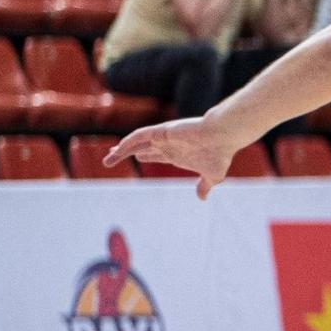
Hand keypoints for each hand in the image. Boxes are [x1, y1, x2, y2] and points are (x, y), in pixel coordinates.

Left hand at [106, 114, 244, 199]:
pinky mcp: (161, 132)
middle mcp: (167, 145)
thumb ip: (204, 186)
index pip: (154, 155)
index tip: (136, 160)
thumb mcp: (213, 175)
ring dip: (120, 151)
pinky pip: (139, 136)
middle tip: (111, 157)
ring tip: (107, 160)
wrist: (223, 136)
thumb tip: (202, 198)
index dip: (143, 157)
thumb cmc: (220, 154)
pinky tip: (118, 150)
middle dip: (125, 153)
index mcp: (176, 154)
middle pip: (140, 148)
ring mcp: (163, 138)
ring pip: (135, 143)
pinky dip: (128, 142)